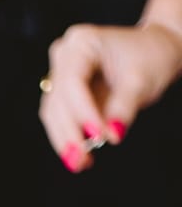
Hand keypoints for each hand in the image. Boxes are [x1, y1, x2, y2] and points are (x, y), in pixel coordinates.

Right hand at [40, 22, 181, 171]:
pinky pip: (59, 118)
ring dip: (64, 140)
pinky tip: (80, 156)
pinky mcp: (63, 92)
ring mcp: (60, 73)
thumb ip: (124, 107)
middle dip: (69, 134)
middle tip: (82, 161)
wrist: (154, 51)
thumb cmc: (150, 57)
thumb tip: (112, 135)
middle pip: (57, 100)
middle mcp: (64, 55)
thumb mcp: (142, 80)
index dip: (83, 112)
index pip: (72, 82)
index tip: (99, 136)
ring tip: (80, 163)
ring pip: (53, 113)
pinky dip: (68, 138)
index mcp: (82, 42)